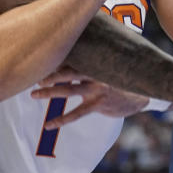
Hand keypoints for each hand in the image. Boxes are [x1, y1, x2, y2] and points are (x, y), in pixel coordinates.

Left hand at [31, 67, 149, 127]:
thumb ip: (90, 60)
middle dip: (49, 73)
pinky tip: (48, 124)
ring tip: (34, 95)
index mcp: (95, 62)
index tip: (38, 58)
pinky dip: (61, 119)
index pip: (72, 57)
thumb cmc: (119, 78)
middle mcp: (94, 73)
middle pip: (67, 72)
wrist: (140, 95)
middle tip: (32, 75)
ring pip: (69, 90)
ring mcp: (97, 89)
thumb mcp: (107, 66)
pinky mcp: (98, 104)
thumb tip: (70, 48)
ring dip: (50, 92)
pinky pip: (77, 113)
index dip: (55, 58)